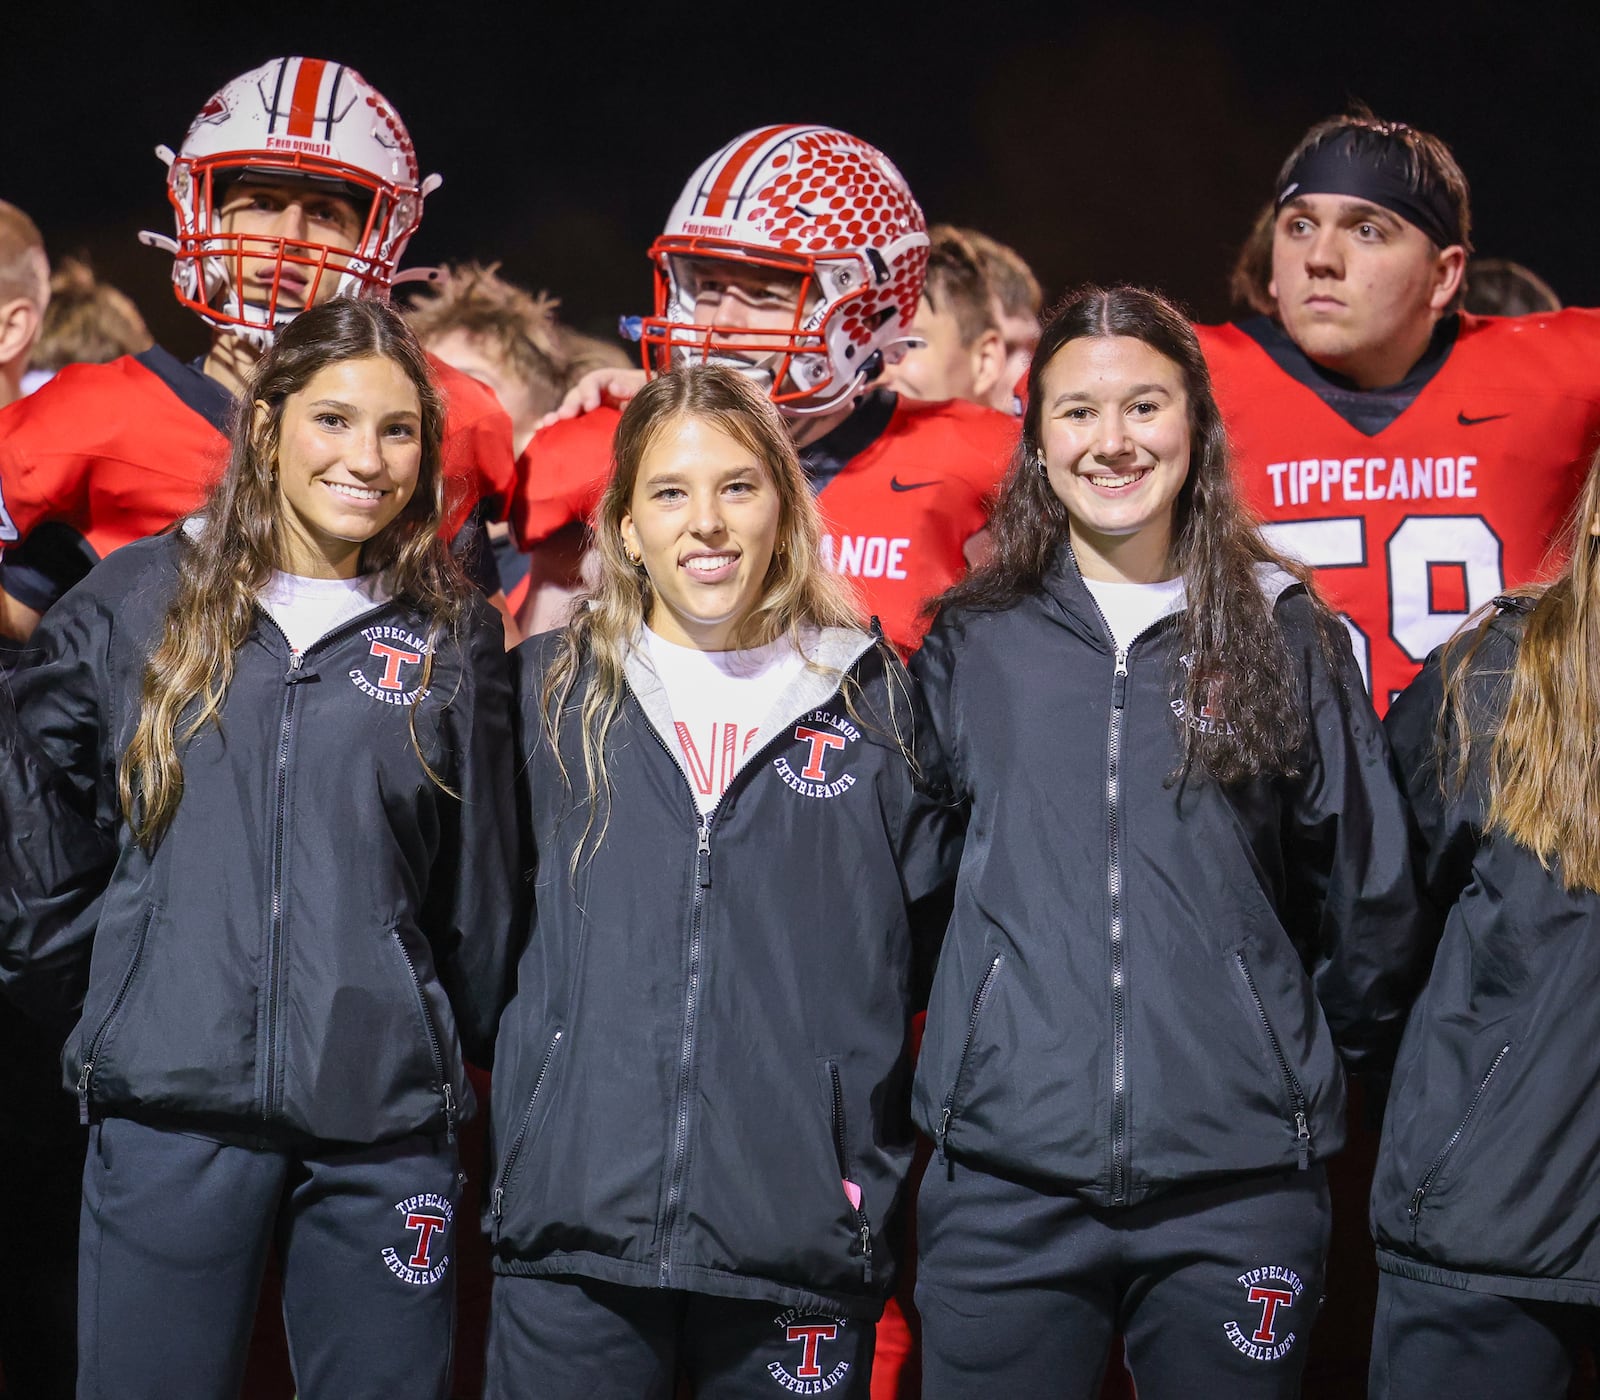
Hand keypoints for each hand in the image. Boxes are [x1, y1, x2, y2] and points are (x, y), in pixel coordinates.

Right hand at [534, 368, 648, 431]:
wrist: (661, 413)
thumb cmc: (654, 397)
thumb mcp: (648, 388)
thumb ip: (634, 386)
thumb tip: (616, 388)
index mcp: (610, 381)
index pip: (593, 381)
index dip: (589, 391)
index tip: (590, 405)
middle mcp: (596, 394)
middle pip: (577, 395)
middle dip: (571, 405)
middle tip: (566, 416)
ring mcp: (590, 410)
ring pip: (570, 410)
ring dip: (558, 416)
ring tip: (546, 424)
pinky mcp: (588, 426)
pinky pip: (570, 425)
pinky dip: (557, 428)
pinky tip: (543, 432)